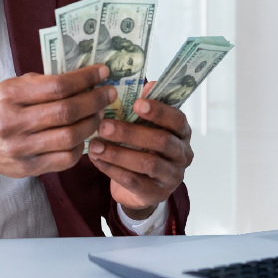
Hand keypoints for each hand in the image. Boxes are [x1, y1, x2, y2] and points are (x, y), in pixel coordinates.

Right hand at [0, 64, 115, 208]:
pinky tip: (84, 136)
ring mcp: (21, 148)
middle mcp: (14, 122)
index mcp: (9, 96)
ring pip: (70, 136)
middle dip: (95, 100)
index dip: (85, 78)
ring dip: (92, 123)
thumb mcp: (8, 87)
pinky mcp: (29, 168)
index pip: (57, 86)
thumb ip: (40, 83)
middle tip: (108, 93)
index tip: (102, 72)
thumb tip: (80, 78)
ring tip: (99, 114)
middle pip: (67, 111)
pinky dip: (81, 146)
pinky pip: (65, 159)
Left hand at [86, 81, 193, 219]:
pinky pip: (134, 181)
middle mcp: (183, 154)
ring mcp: (172, 176)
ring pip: (147, 163)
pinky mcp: (156, 194)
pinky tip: (97, 160)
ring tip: (95, 145)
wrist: (139, 186)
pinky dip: (113, 169)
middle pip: (161, 141)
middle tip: (103, 126)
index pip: (177, 120)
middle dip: (130, 132)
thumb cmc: (141, 146)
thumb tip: (146, 83)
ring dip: (118, 153)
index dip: (159, 111)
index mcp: (182, 133)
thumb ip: (144, 106)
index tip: (136, 103)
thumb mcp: (143, 125)